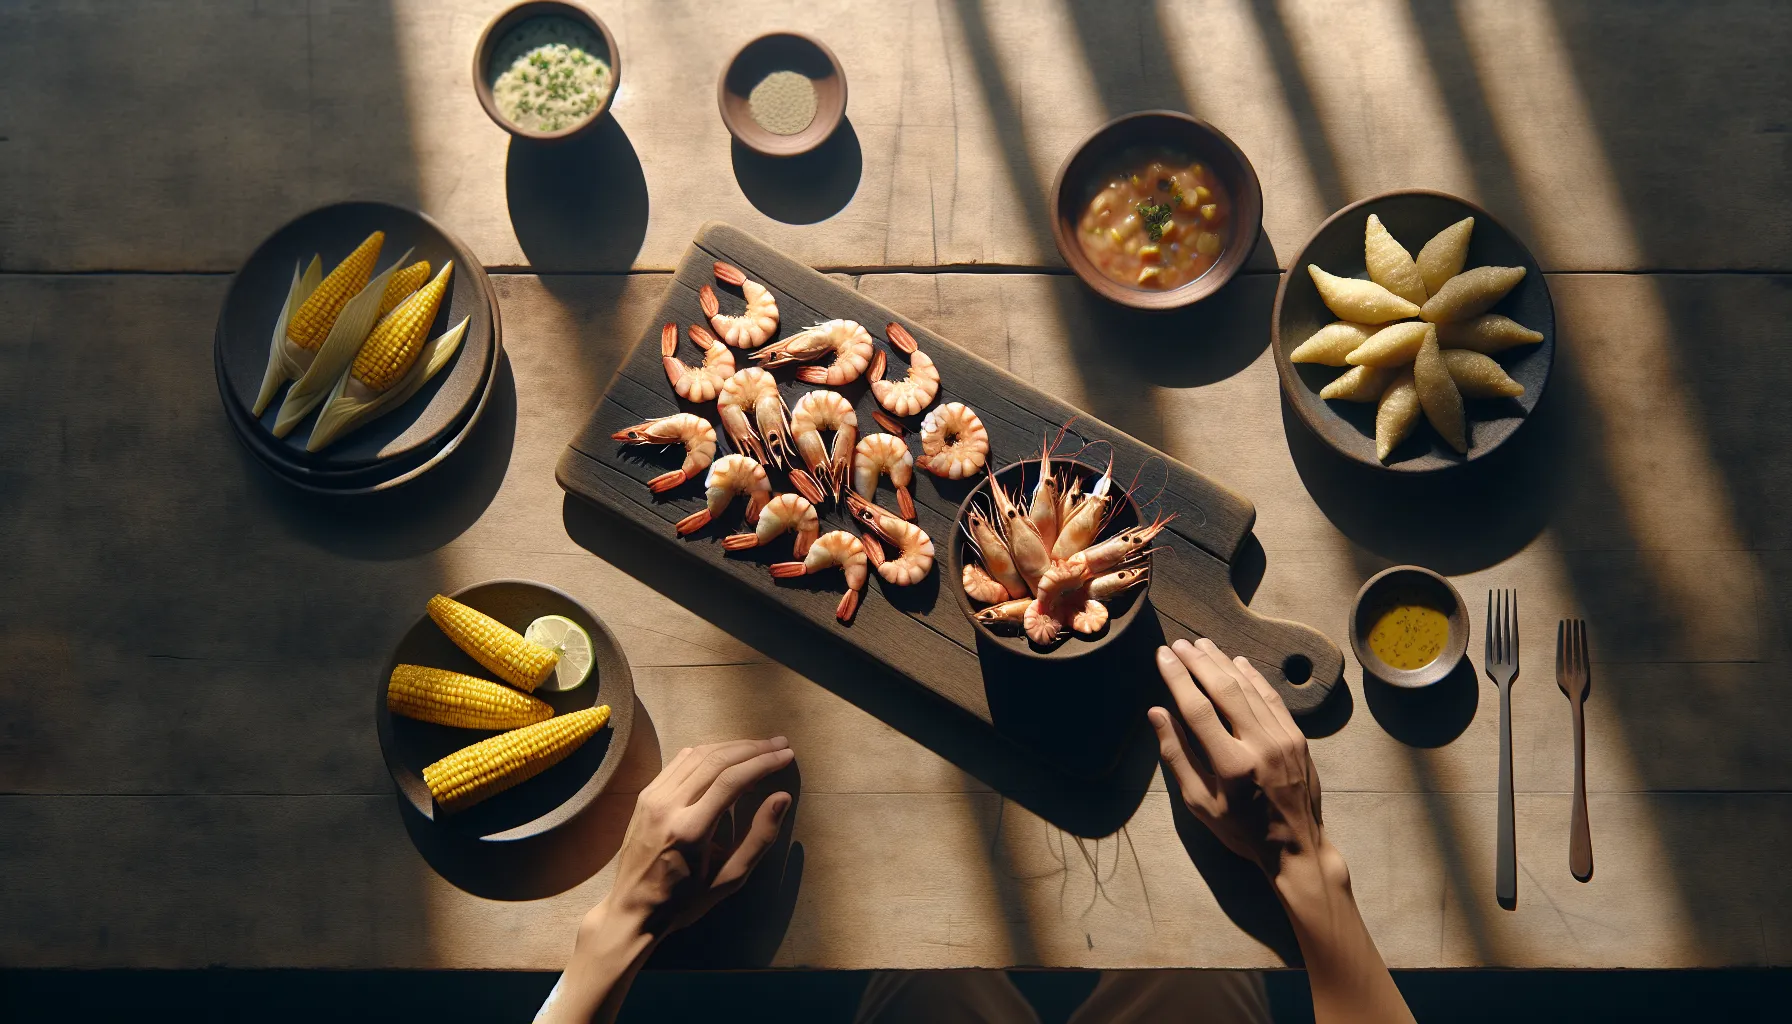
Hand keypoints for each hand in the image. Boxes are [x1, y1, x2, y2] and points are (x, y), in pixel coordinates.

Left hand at [602, 736, 794, 935]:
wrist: (633, 908)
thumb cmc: (686, 899)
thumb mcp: (730, 878)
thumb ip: (759, 837)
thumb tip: (782, 797)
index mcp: (690, 830)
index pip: (731, 781)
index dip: (762, 763)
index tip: (786, 755)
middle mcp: (668, 806)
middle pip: (715, 760)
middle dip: (752, 748)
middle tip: (780, 744)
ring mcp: (652, 797)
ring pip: (697, 754)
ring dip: (731, 746)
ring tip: (759, 747)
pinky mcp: (645, 794)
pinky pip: (680, 761)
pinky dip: (708, 752)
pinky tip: (727, 754)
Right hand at [1149, 638, 1328, 879]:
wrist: (1296, 847)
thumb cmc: (1240, 829)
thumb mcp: (1200, 803)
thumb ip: (1177, 756)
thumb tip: (1156, 713)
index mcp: (1231, 765)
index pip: (1197, 709)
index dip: (1178, 678)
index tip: (1163, 656)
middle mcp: (1260, 745)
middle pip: (1225, 690)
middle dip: (1199, 662)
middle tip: (1179, 643)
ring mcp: (1283, 739)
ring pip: (1249, 689)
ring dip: (1223, 663)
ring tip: (1202, 645)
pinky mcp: (1297, 737)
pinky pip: (1272, 698)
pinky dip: (1253, 677)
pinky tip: (1237, 662)